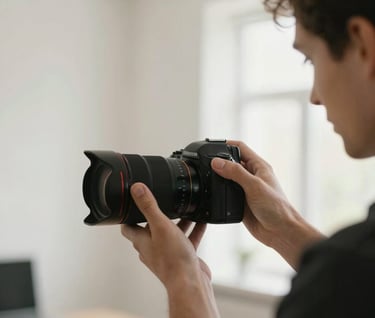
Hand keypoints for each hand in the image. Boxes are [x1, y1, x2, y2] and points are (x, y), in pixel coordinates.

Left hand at [121, 183, 218, 317]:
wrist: (190, 283)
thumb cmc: (172, 259)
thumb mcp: (160, 226)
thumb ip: (149, 206)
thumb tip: (136, 188)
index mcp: (142, 241)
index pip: (128, 226)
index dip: (128, 215)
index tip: (132, 203)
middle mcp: (152, 247)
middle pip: (151, 227)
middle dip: (158, 214)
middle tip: (165, 201)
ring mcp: (167, 253)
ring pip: (171, 233)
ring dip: (178, 221)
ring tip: (186, 208)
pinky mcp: (182, 257)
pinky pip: (187, 239)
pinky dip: (193, 230)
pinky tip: (202, 221)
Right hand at [211, 140, 323, 268]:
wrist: (280, 232)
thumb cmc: (276, 207)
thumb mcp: (254, 186)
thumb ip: (235, 173)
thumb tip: (217, 162)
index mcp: (259, 166)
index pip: (240, 148)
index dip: (226, 144)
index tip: (212, 146)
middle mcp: (252, 176)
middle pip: (232, 162)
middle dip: (219, 161)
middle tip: (206, 163)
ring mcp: (246, 189)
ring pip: (227, 178)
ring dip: (218, 177)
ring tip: (206, 177)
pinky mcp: (240, 202)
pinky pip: (226, 193)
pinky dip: (219, 192)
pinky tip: (213, 193)